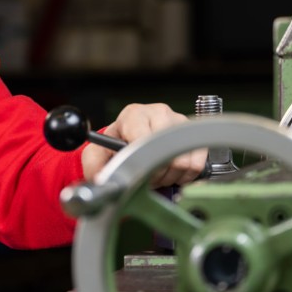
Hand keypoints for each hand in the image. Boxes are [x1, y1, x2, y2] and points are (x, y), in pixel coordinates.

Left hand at [81, 103, 206, 185]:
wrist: (131, 142)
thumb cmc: (115, 146)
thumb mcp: (97, 153)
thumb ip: (93, 164)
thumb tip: (101, 178)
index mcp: (134, 114)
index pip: (143, 138)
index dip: (141, 162)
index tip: (136, 169)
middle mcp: (159, 112)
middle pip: (166, 152)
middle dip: (155, 172)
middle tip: (146, 175)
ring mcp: (179, 122)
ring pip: (183, 161)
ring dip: (170, 176)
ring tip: (157, 173)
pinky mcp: (194, 135)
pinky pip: (197, 165)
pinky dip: (184, 176)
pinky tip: (170, 172)